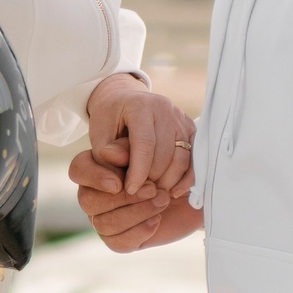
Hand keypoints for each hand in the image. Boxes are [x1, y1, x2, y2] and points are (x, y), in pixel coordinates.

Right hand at [69, 142, 203, 252]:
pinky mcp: (120, 240)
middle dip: (123, 197)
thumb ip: (128, 149)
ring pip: (104, 223)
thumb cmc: (167, 165)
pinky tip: (157, 220)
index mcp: (96, 168)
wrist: (190, 193)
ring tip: (163, 200)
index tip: (119, 182)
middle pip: (88, 201)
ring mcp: (104, 220)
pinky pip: (118, 243)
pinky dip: (139, 232)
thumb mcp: (151, 150)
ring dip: (137, 212)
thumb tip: (109, 153)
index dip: (94, 176)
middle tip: (153, 189)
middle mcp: (94, 195)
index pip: (78, 170)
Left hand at [83, 75, 196, 196]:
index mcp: (140, 106)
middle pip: (165, 153)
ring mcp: (180, 118)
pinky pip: (193, 158)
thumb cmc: (110, 119)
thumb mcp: (99, 134)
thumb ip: (107, 157)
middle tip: (141, 193)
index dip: (139, 171)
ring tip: (154, 192)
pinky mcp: (190, 128)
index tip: (131, 190)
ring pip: (182, 158)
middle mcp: (164, 108)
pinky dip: (186, 178)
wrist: (124, 100)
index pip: (144, 144)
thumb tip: (120, 180)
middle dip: (153, 178)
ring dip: (169, 181)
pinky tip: (173, 191)